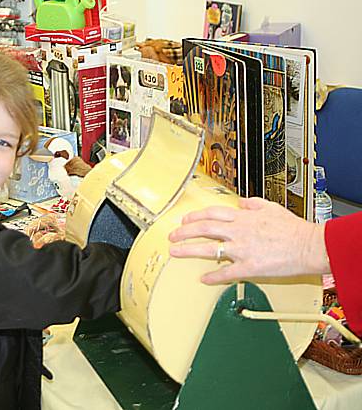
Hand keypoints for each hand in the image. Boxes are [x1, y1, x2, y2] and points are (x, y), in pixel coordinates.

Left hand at [168, 197, 329, 284]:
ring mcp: (242, 249)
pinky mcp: (249, 267)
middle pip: (203, 229)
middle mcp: (239, 232)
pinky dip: (214, 276)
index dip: (195, 216)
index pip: (212, 213)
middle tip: (172, 236)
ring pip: (208, 249)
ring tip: (175, 252)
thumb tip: (241, 202)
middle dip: (183, 232)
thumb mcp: (272, 208)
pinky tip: (203, 279)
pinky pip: (227, 272)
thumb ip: (254, 204)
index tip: (184, 220)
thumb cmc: (295, 229)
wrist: (310, 245)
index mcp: (243, 218)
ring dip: (188, 250)